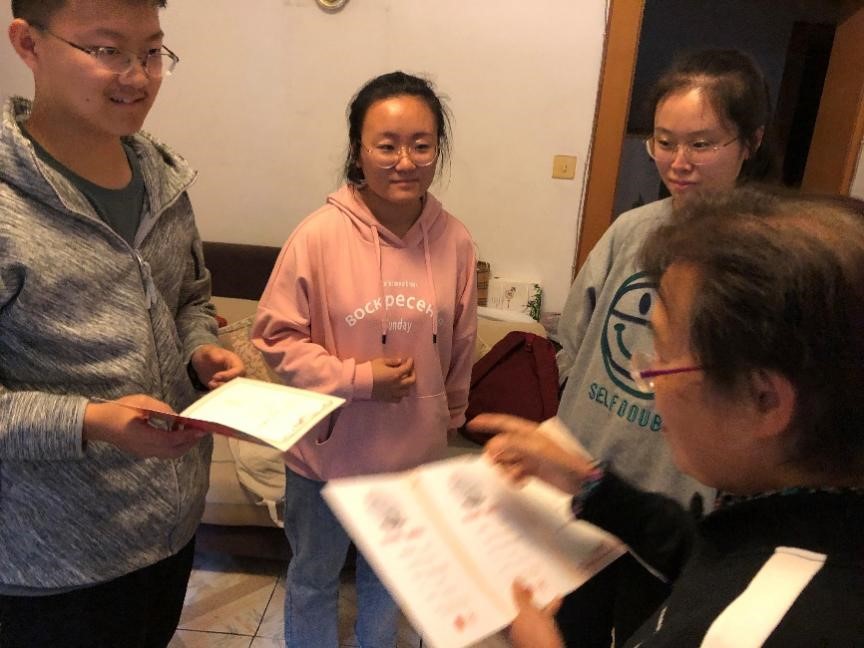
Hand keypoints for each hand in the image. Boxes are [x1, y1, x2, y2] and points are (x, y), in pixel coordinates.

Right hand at [83, 394, 204, 458]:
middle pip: (173, 452)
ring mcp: (143, 453)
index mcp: (142, 436)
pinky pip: (163, 452)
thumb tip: (180, 417)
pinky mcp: (143, 452)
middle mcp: (144, 449)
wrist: (98, 423)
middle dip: (190, 442)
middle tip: (202, 431)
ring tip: (191, 429)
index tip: (201, 430)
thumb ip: (162, 410)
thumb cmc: (119, 409)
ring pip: (170, 454)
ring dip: (183, 444)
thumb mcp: (141, 403)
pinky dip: (174, 444)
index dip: (187, 436)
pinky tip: (176, 431)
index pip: (170, 440)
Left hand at [190, 344, 245, 389]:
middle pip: (236, 382)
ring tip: (210, 384)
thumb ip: (213, 354)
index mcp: (236, 363)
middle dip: (224, 384)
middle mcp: (236, 373)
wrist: (204, 361)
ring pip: (231, 389)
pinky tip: (210, 386)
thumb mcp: (208, 352)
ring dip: (220, 389)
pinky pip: (224, 392)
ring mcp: (231, 381)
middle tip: (211, 383)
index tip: (215, 376)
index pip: (238, 371)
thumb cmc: (209, 354)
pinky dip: (218, 392)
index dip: (228, 375)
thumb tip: (219, 358)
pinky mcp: (225, 387)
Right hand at [370, 356, 415, 401]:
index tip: (409, 359)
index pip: (408, 368)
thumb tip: (400, 361)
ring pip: (407, 391)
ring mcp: (393, 393)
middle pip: (412, 381)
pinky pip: (399, 399)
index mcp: (396, 374)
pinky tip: (398, 390)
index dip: (410, 362)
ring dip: (408, 385)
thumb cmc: (370, 370)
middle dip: (412, 373)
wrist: (360, 382)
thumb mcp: (381, 362)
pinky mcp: (388, 399)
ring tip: (404, 381)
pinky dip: (401, 394)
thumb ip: (392, 362)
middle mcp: (397, 385)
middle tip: (409, 369)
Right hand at [471, 413, 593, 494]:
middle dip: (496, 456)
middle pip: (501, 446)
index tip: (470, 424)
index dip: (487, 422)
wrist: (579, 482)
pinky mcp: (531, 470)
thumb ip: (512, 445)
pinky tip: (521, 482)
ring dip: (506, 470)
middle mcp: (526, 442)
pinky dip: (513, 477)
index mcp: (528, 432)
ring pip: (506, 460)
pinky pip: (513, 472)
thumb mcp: (536, 450)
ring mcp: (528, 457)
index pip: (503, 423)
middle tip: (498, 466)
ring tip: (515, 477)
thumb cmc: (560, 461)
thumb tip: (492, 446)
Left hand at [509, 581, 563, 647]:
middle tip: (531, 581)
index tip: (516, 578)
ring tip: (545, 587)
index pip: (508, 602)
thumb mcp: (529, 612)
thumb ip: (521, 597)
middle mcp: (519, 628)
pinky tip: (556, 600)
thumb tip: (515, 583)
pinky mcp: (543, 635)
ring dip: (540, 599)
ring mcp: (531, 632)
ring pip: (533, 611)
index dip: (512, 590)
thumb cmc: (540, 638)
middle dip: (527, 593)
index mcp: (512, 622)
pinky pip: (544, 617)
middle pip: (521, 606)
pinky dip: (549, 608)